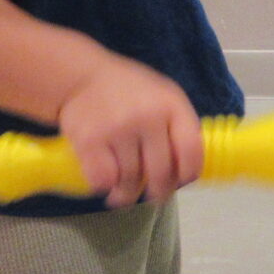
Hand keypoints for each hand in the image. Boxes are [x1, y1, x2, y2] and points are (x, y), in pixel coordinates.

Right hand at [57, 56, 203, 206]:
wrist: (81, 77)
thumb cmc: (128, 92)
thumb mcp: (163, 97)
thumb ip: (178, 128)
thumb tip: (188, 171)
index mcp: (172, 105)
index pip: (192, 151)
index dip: (188, 173)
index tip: (180, 181)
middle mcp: (148, 117)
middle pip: (161, 173)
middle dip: (159, 192)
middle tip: (153, 196)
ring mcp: (118, 128)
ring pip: (131, 180)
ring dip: (127, 194)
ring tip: (123, 193)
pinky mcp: (89, 140)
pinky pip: (103, 180)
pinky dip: (103, 186)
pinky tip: (104, 183)